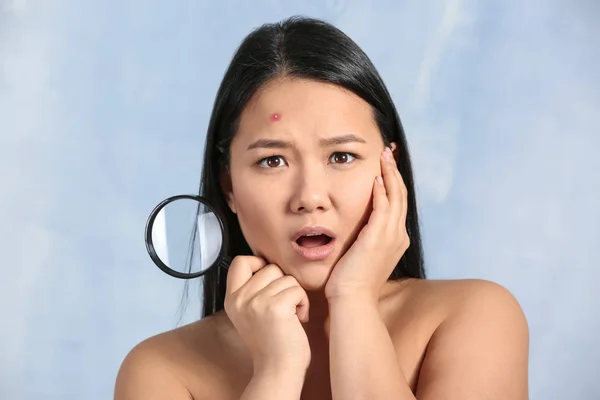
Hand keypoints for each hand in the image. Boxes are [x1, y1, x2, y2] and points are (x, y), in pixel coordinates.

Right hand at [224, 256, 311, 373]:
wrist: (277, 370)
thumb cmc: (271, 342)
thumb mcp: (250, 313)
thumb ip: (252, 289)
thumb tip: (270, 265)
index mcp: (232, 299)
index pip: (240, 261)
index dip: (258, 263)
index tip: (270, 281)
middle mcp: (240, 298)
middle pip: (270, 267)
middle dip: (283, 284)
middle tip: (284, 306)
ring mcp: (256, 302)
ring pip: (287, 278)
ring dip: (295, 294)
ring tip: (291, 315)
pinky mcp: (276, 307)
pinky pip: (297, 289)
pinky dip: (304, 303)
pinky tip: (299, 320)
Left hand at [324, 147, 409, 300]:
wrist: (352, 299)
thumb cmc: (352, 282)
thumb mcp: (362, 255)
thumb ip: (365, 239)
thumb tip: (358, 230)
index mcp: (396, 239)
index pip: (398, 204)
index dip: (394, 183)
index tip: (387, 166)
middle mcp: (398, 236)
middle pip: (401, 196)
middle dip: (395, 171)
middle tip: (389, 152)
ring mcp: (391, 236)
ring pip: (395, 197)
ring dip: (390, 174)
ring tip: (384, 156)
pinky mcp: (378, 237)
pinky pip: (383, 207)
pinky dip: (382, 191)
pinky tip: (377, 177)